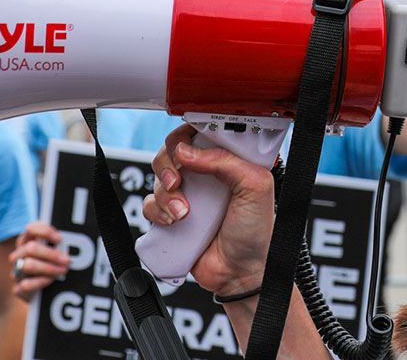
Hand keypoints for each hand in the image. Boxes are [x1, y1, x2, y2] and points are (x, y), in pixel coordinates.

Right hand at [9, 220, 69, 299]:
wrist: (44, 294)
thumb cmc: (53, 267)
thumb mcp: (54, 254)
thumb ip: (57, 246)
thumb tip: (69, 243)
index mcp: (27, 241)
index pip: (31, 229)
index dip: (45, 231)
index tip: (60, 239)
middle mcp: (19, 256)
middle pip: (30, 248)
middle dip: (51, 254)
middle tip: (66, 260)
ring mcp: (16, 273)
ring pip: (27, 265)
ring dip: (48, 268)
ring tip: (63, 270)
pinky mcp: (18, 289)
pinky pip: (26, 285)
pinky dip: (40, 282)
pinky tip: (51, 280)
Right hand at [142, 124, 275, 295]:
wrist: (240, 274)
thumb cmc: (256, 232)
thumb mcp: (255, 186)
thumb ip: (226, 161)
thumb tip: (187, 151)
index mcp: (230, 160)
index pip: (203, 131)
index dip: (190, 133)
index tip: (187, 144)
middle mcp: (207, 173)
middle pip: (174, 149)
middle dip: (169, 161)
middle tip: (178, 179)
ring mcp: (189, 194)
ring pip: (159, 175)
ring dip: (165, 193)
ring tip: (183, 213)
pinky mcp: (172, 215)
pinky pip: (150, 203)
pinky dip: (156, 210)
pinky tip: (174, 222)